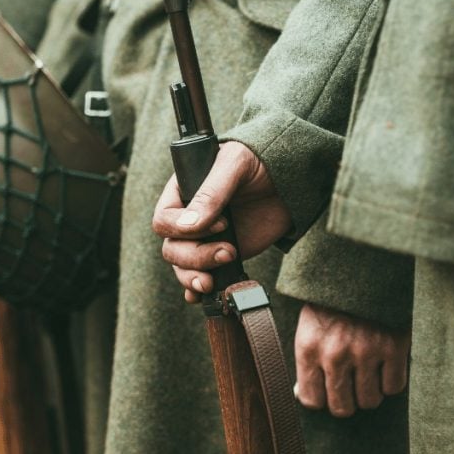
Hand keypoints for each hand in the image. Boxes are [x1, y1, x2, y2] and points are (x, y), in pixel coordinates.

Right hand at [152, 142, 291, 302]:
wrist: (290, 179)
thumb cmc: (259, 161)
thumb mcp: (235, 164)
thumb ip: (212, 192)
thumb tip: (190, 225)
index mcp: (183, 192)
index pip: (164, 220)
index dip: (184, 228)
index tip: (222, 224)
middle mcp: (189, 218)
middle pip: (172, 249)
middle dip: (195, 257)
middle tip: (228, 251)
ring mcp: (205, 238)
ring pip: (182, 267)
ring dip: (195, 276)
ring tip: (215, 280)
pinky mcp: (221, 254)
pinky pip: (199, 276)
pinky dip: (197, 289)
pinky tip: (205, 293)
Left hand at [294, 303, 409, 417]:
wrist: (364, 264)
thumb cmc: (334, 299)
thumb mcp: (310, 325)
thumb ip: (308, 360)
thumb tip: (305, 394)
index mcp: (309, 346)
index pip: (312, 400)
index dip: (322, 399)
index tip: (328, 389)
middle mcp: (335, 353)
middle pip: (342, 408)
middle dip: (347, 400)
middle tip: (351, 385)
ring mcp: (366, 351)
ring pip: (370, 401)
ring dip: (370, 391)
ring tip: (369, 373)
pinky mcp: (394, 347)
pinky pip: (394, 387)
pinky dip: (391, 381)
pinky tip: (386, 365)